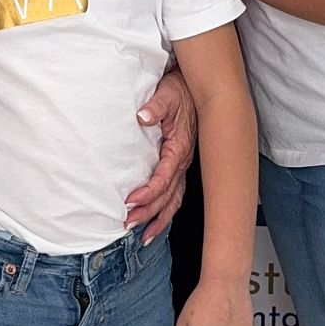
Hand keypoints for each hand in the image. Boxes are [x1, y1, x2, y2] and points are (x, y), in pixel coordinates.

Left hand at [124, 70, 196, 244]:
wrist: (195, 89)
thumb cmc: (180, 91)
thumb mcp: (167, 94)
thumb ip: (155, 106)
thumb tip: (143, 116)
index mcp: (179, 148)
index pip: (164, 177)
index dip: (148, 192)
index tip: (130, 202)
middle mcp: (183, 162)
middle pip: (167, 195)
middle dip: (148, 212)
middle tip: (128, 223)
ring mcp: (183, 166)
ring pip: (174, 200)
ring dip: (158, 219)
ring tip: (143, 236)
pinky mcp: (180, 166)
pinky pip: (175, 195)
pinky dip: (166, 212)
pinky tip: (156, 223)